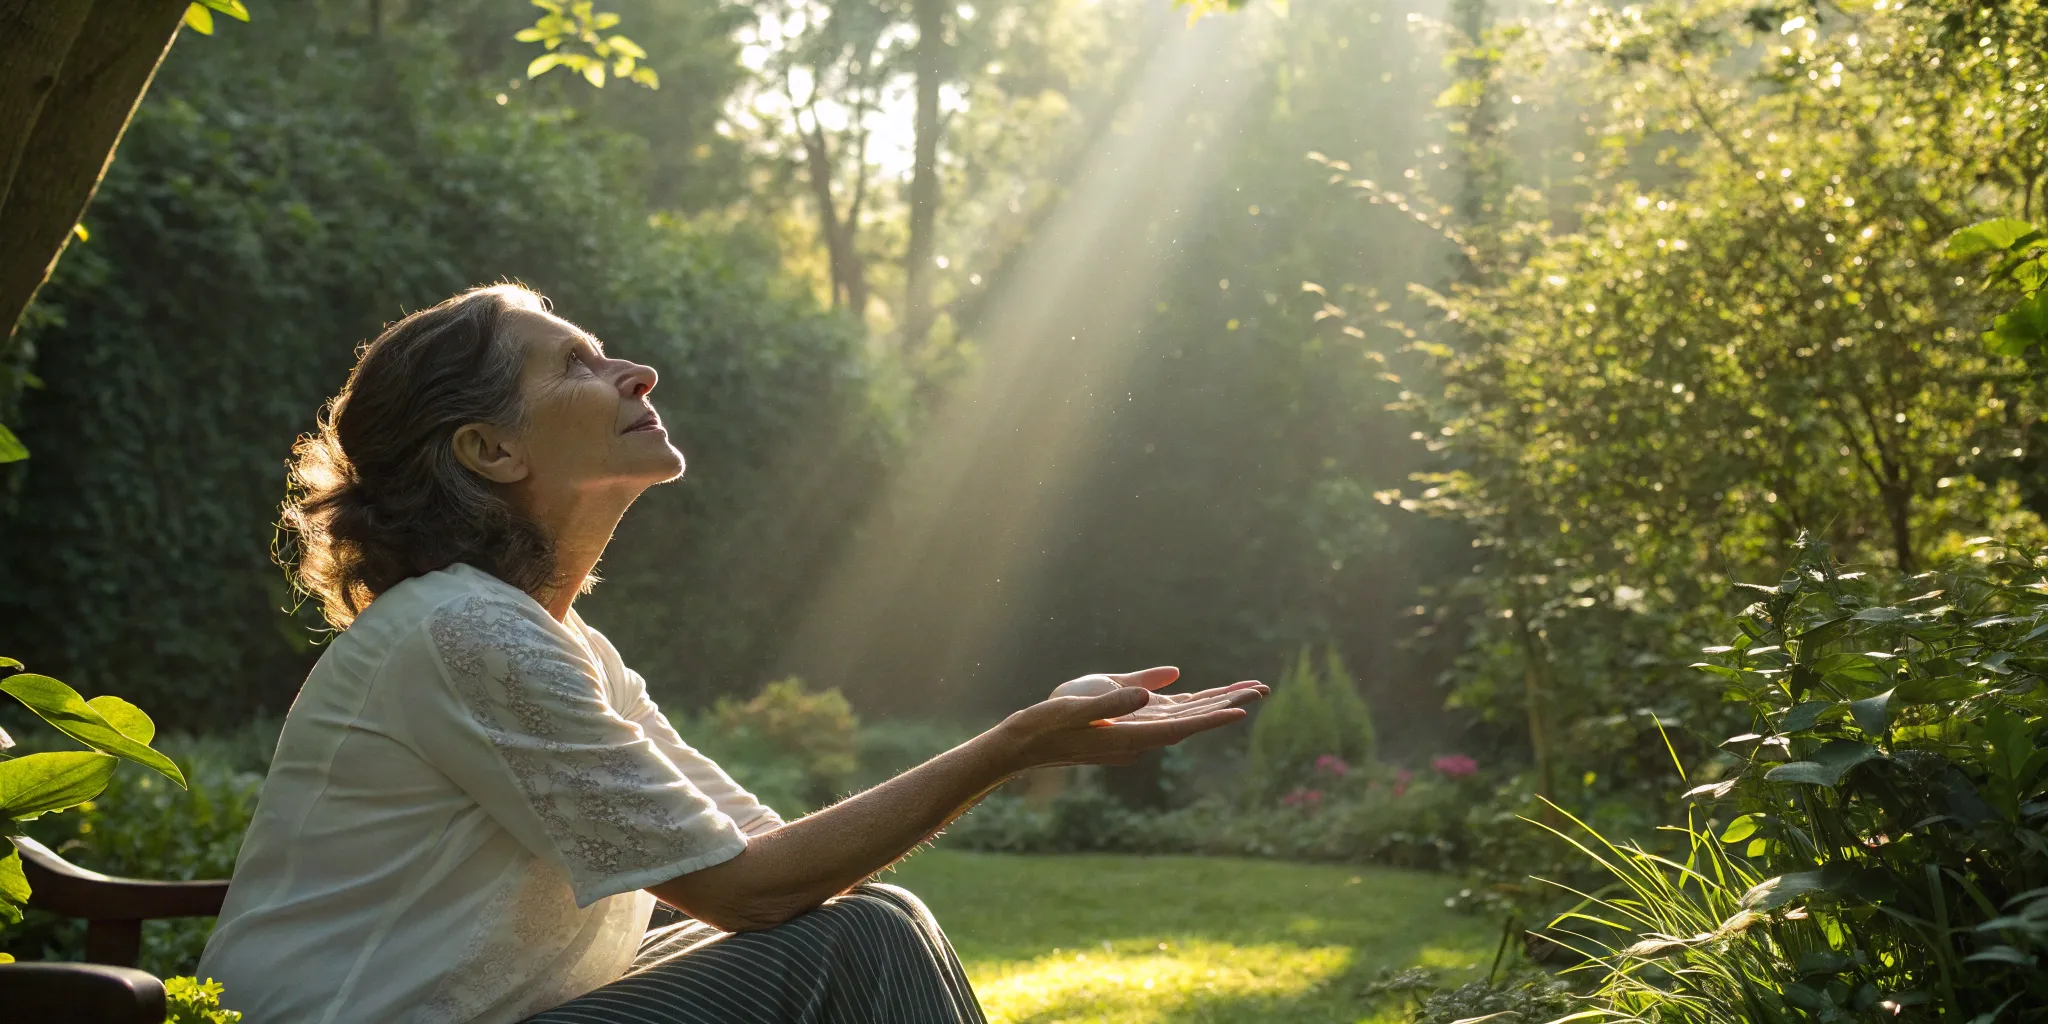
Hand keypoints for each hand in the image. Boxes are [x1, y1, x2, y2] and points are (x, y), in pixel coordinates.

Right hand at [994, 667, 1266, 770]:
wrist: (1028, 742)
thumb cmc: (1049, 723)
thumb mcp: (1078, 708)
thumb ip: (1114, 701)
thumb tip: (1148, 695)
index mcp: (1131, 736)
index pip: (1182, 726)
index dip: (1212, 718)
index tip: (1243, 710)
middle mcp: (1141, 736)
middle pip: (1193, 719)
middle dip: (1227, 703)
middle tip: (1263, 689)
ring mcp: (1136, 730)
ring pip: (1186, 714)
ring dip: (1215, 700)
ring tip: (1247, 689)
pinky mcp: (1129, 723)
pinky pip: (1169, 712)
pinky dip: (1192, 702)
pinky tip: (1205, 694)